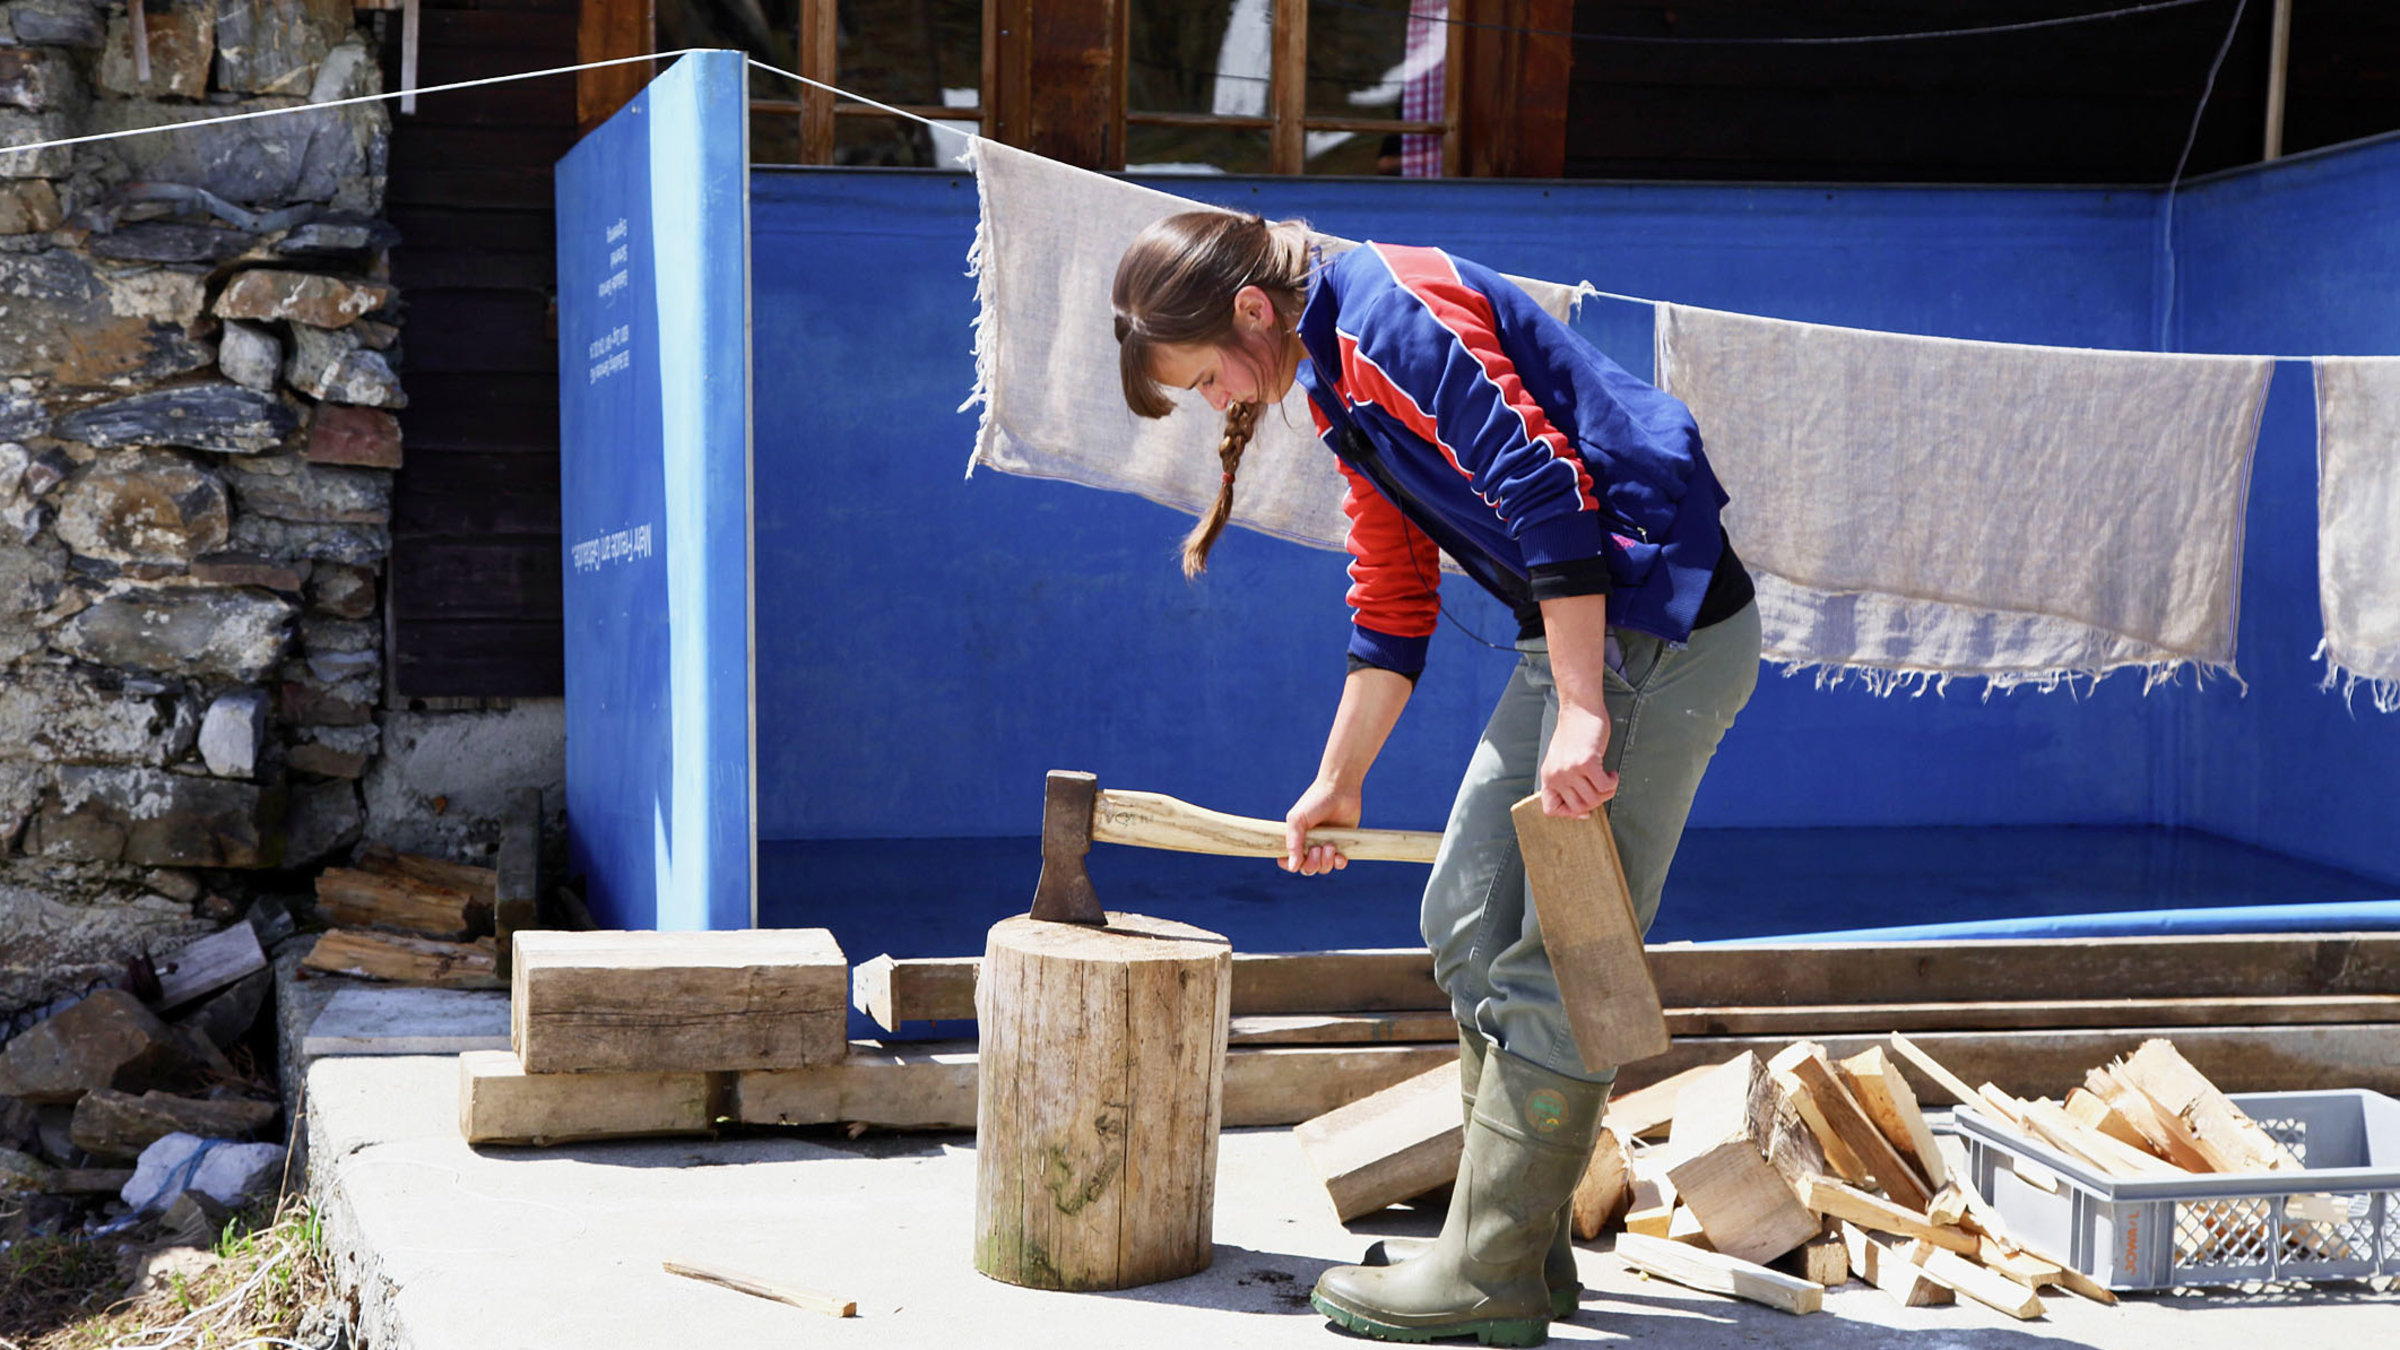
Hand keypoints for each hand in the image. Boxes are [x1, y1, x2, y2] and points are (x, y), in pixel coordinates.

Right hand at [1282, 777, 1361, 874]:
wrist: (1340, 789)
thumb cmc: (1315, 801)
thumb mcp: (1297, 820)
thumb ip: (1293, 844)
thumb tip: (1292, 867)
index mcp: (1296, 839)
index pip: (1289, 861)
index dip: (1290, 865)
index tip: (1295, 860)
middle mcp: (1310, 845)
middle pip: (1308, 869)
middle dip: (1311, 863)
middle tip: (1317, 849)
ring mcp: (1326, 846)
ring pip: (1323, 868)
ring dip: (1326, 862)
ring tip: (1330, 845)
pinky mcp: (1343, 845)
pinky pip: (1339, 865)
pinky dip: (1339, 863)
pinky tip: (1339, 854)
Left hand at [1539, 702, 1617, 817]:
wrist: (1579, 709)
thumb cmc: (1575, 735)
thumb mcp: (1562, 762)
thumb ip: (1568, 785)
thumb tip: (1584, 815)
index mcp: (1547, 777)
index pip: (1551, 810)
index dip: (1569, 813)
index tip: (1584, 805)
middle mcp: (1556, 776)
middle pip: (1579, 808)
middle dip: (1595, 802)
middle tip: (1602, 787)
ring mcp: (1571, 770)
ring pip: (1594, 800)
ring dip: (1607, 793)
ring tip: (1608, 778)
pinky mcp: (1587, 763)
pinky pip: (1605, 787)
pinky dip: (1613, 783)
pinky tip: (1612, 773)